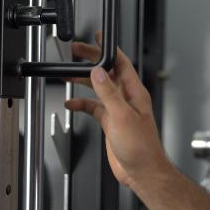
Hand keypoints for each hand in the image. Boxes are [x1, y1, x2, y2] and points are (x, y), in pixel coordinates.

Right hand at [65, 32, 173, 190]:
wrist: (142, 171)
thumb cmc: (141, 147)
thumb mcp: (122, 116)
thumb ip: (109, 93)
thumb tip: (99, 72)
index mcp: (134, 93)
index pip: (121, 63)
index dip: (109, 49)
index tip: (98, 38)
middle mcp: (127, 99)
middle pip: (107, 73)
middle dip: (91, 62)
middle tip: (76, 52)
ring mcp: (118, 110)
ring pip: (98, 90)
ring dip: (83, 82)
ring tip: (67, 75)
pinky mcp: (110, 122)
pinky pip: (94, 108)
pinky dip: (82, 104)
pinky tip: (71, 103)